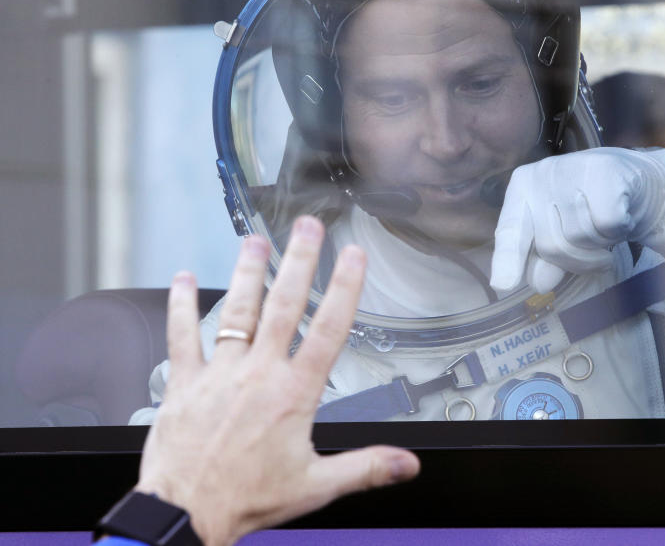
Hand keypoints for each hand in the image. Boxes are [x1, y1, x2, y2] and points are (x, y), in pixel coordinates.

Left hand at [135, 216, 419, 545]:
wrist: (183, 515)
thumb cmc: (245, 500)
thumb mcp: (315, 486)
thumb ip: (366, 468)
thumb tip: (407, 464)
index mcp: (293, 393)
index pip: (328, 329)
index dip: (345, 287)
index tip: (353, 256)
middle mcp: (257, 374)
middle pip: (284, 305)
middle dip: (299, 260)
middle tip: (307, 226)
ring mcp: (219, 374)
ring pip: (237, 311)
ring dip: (248, 272)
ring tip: (255, 240)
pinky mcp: (185, 383)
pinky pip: (182, 336)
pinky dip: (180, 305)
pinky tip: (183, 279)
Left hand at [489, 146, 664, 292]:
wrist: (644, 184)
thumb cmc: (594, 208)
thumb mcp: (565, 232)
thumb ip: (546, 256)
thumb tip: (537, 282)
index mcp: (524, 186)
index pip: (512, 229)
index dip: (507, 259)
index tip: (503, 286)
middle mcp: (543, 173)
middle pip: (550, 244)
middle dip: (575, 258)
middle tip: (593, 244)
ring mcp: (573, 169)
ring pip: (579, 237)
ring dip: (600, 245)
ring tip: (606, 226)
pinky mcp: (606, 171)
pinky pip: (606, 225)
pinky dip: (617, 232)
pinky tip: (622, 216)